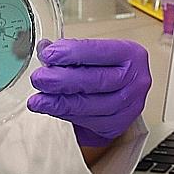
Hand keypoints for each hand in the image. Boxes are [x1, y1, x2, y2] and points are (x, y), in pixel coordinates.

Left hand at [28, 38, 151, 148]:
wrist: (124, 95)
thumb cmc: (110, 69)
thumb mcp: (97, 54)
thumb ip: (71, 51)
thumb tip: (44, 49)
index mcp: (131, 55)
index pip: (99, 51)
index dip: (72, 53)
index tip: (48, 54)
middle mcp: (135, 80)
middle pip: (95, 80)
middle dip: (61, 80)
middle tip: (39, 78)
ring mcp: (129, 105)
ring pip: (89, 105)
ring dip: (58, 102)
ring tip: (38, 99)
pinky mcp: (117, 124)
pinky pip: (87, 121)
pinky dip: (65, 114)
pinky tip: (51, 108)